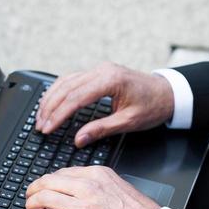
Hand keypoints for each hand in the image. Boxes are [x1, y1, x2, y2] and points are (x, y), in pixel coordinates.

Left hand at [25, 166, 159, 208]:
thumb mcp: (121, 187)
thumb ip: (101, 185)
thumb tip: (84, 191)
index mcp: (98, 175)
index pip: (64, 172)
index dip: (49, 181)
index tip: (46, 187)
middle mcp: (88, 187)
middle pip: (48, 181)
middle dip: (34, 189)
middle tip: (31, 197)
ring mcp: (82, 207)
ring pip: (43, 198)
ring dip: (32, 205)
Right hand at [35, 62, 173, 147]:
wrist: (167, 92)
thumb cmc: (152, 106)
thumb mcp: (128, 122)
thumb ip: (101, 129)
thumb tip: (79, 139)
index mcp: (110, 80)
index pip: (76, 98)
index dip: (59, 115)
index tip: (48, 128)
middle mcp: (102, 71)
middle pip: (66, 88)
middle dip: (50, 108)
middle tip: (40, 126)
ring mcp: (99, 70)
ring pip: (65, 81)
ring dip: (51, 99)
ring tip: (41, 117)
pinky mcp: (98, 73)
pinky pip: (72, 79)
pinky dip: (59, 91)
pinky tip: (51, 102)